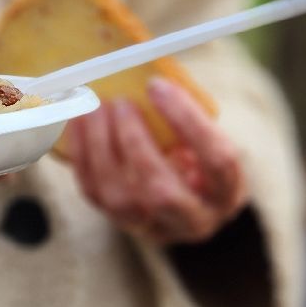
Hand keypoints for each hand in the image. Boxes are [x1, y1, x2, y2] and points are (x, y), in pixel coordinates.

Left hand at [66, 78, 246, 245]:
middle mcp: (194, 220)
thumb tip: (148, 78)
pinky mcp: (122, 223)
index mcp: (227, 192)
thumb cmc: (201, 154)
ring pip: (121, 200)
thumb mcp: (209, 136)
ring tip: (93, 108)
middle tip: (120, 102)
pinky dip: (82, 156)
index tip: (157, 85)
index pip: (217, 160)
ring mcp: (155, 228)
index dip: (187, 121)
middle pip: (162, 193)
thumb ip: (187, 115)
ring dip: (101, 148)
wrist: (189, 197)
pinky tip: (78, 123)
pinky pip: (95, 195)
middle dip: (135, 144)